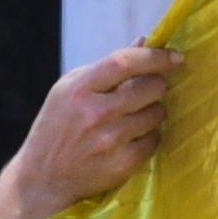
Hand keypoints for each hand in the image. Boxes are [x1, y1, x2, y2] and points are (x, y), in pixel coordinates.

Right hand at [3, 45, 177, 217]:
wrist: (42, 177)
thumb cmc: (57, 126)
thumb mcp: (69, 89)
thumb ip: (106, 66)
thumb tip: (143, 41)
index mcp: (80, 88)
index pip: (124, 62)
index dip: (155, 56)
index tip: (175, 56)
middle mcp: (95, 113)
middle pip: (150, 87)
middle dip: (157, 85)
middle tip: (149, 90)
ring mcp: (110, 140)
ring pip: (157, 113)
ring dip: (153, 111)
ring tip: (133, 116)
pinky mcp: (122, 163)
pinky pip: (155, 140)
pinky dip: (149, 136)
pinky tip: (131, 138)